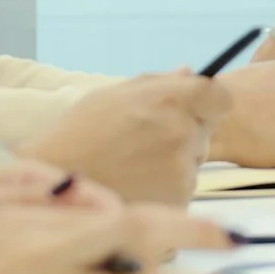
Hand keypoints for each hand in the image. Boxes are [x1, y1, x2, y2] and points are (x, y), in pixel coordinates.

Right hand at [19, 74, 230, 206]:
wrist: (55, 189)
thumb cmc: (79, 136)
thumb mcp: (112, 96)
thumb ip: (158, 83)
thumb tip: (192, 71)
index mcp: (169, 99)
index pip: (220, 97)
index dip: (208, 103)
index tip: (195, 109)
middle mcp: (182, 133)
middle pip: (206, 130)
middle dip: (186, 132)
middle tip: (146, 142)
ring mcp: (182, 170)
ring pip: (193, 162)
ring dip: (174, 163)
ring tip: (133, 167)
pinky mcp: (178, 202)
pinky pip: (183, 190)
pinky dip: (165, 189)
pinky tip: (135, 186)